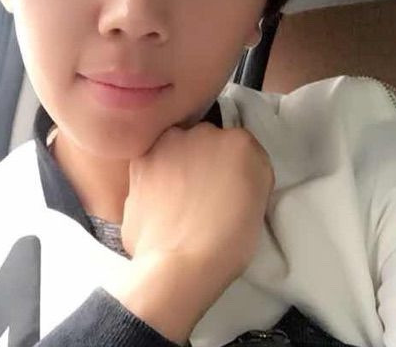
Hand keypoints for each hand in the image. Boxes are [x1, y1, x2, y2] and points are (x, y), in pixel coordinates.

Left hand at [108, 123, 274, 344]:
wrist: (179, 264)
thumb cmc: (227, 244)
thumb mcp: (256, 205)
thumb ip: (245, 175)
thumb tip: (229, 175)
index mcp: (240, 142)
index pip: (238, 147)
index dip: (233, 169)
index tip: (229, 189)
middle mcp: (202, 132)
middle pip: (204, 141)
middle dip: (203, 160)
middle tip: (203, 194)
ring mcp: (166, 144)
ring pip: (174, 149)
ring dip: (176, 165)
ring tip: (177, 202)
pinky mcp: (139, 160)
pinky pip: (151, 165)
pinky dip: (153, 179)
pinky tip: (158, 205)